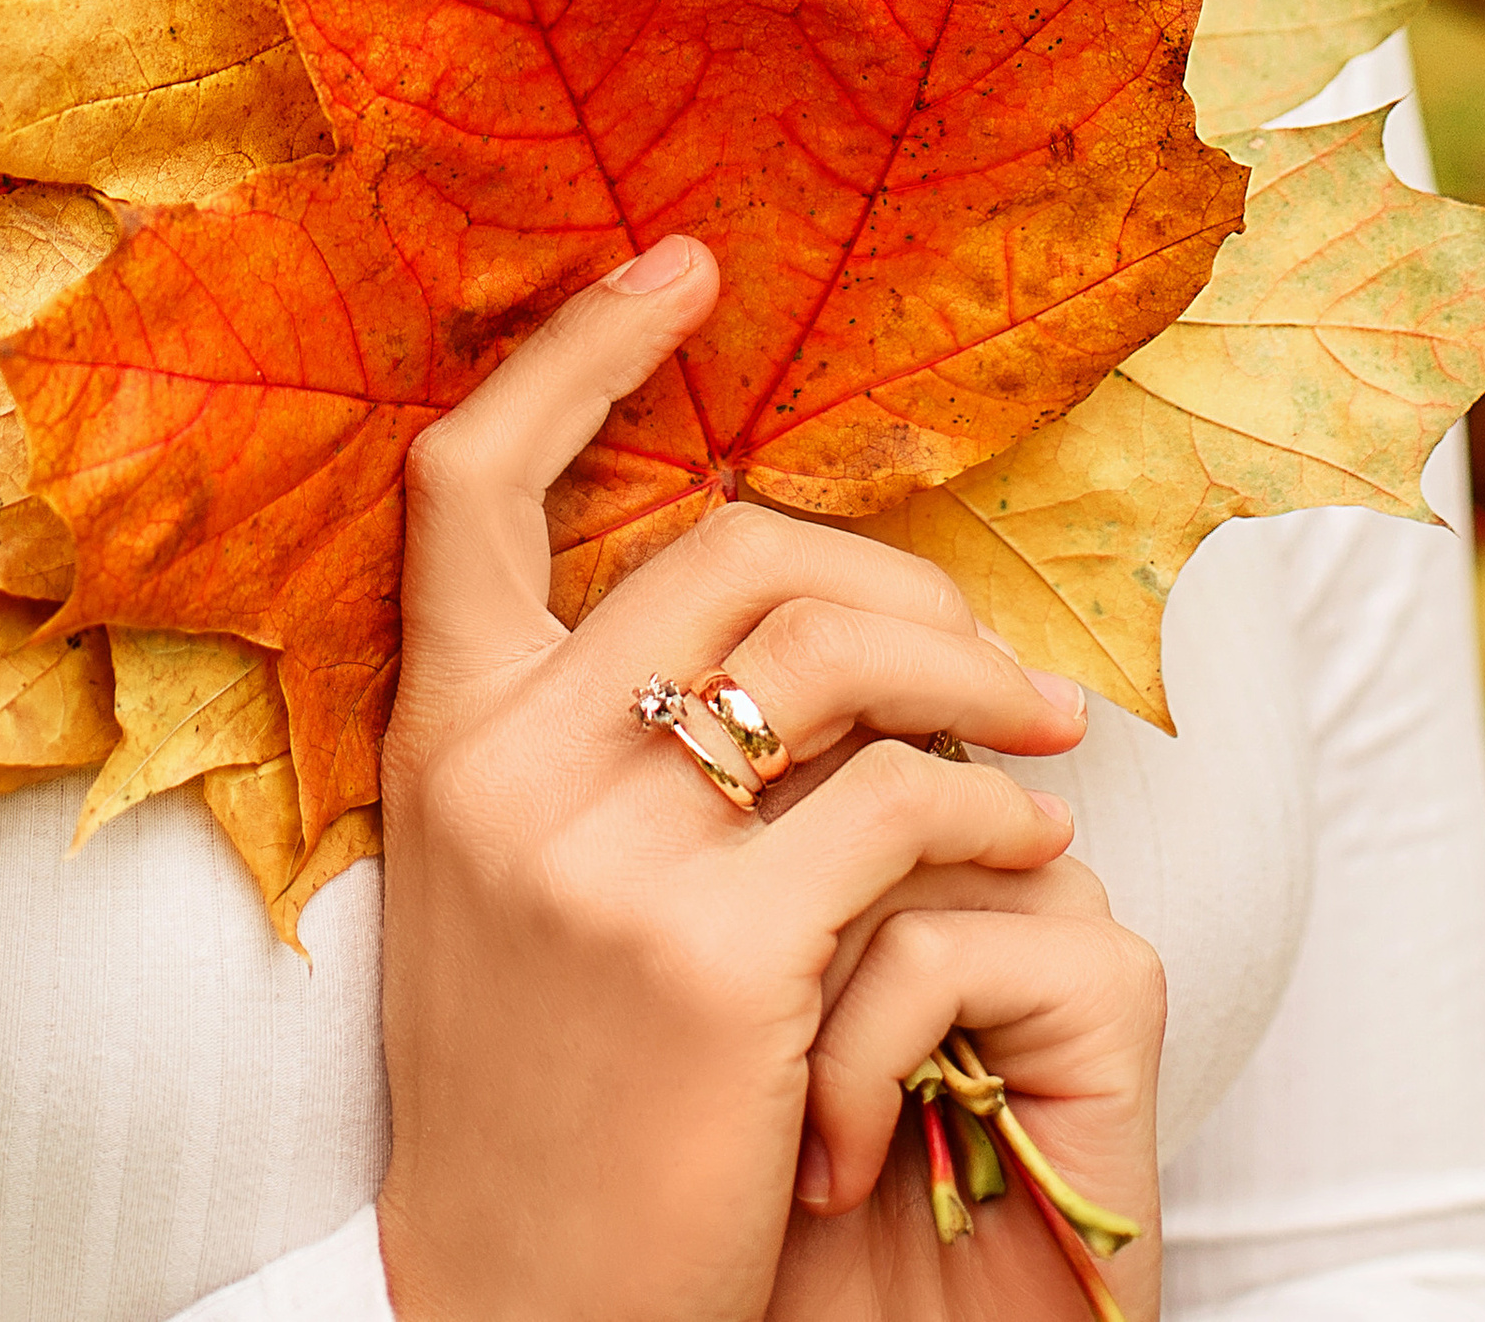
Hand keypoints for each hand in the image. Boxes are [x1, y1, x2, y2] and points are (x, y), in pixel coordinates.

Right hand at [372, 237, 1160, 1321]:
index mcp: (441, 733)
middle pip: (723, 548)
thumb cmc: (541, 1086)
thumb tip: (754, 589)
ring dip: (970, 682)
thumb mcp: (506, 876)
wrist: (519, 1312)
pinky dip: (994, 815)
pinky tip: (1035, 852)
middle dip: (891, 572)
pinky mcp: (711, 963)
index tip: (685, 267)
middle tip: (993, 654)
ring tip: (1043, 745)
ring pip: (827, 654)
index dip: (576, 349)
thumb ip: (575, 728)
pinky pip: (899, 812)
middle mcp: (501, 770)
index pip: (469, 479)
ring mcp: (597, 863)